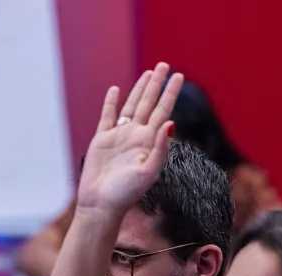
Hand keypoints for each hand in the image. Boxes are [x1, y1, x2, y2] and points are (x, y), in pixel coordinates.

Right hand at [75, 63, 181, 213]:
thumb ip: (160, 148)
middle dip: (157, 84)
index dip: (171, 93)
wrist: (101, 205)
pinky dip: (111, 102)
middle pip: (149, 103)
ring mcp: (119, 136)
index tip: (179, 75)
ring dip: (140, 89)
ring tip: (148, 73)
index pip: (163, 111)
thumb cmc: (126, 193)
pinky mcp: (101, 139)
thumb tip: (170, 122)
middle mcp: (136, 136)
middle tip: (165, 65)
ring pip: (132, 105)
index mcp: (149, 142)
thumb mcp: (148, 172)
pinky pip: (107, 116)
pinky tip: (115, 90)